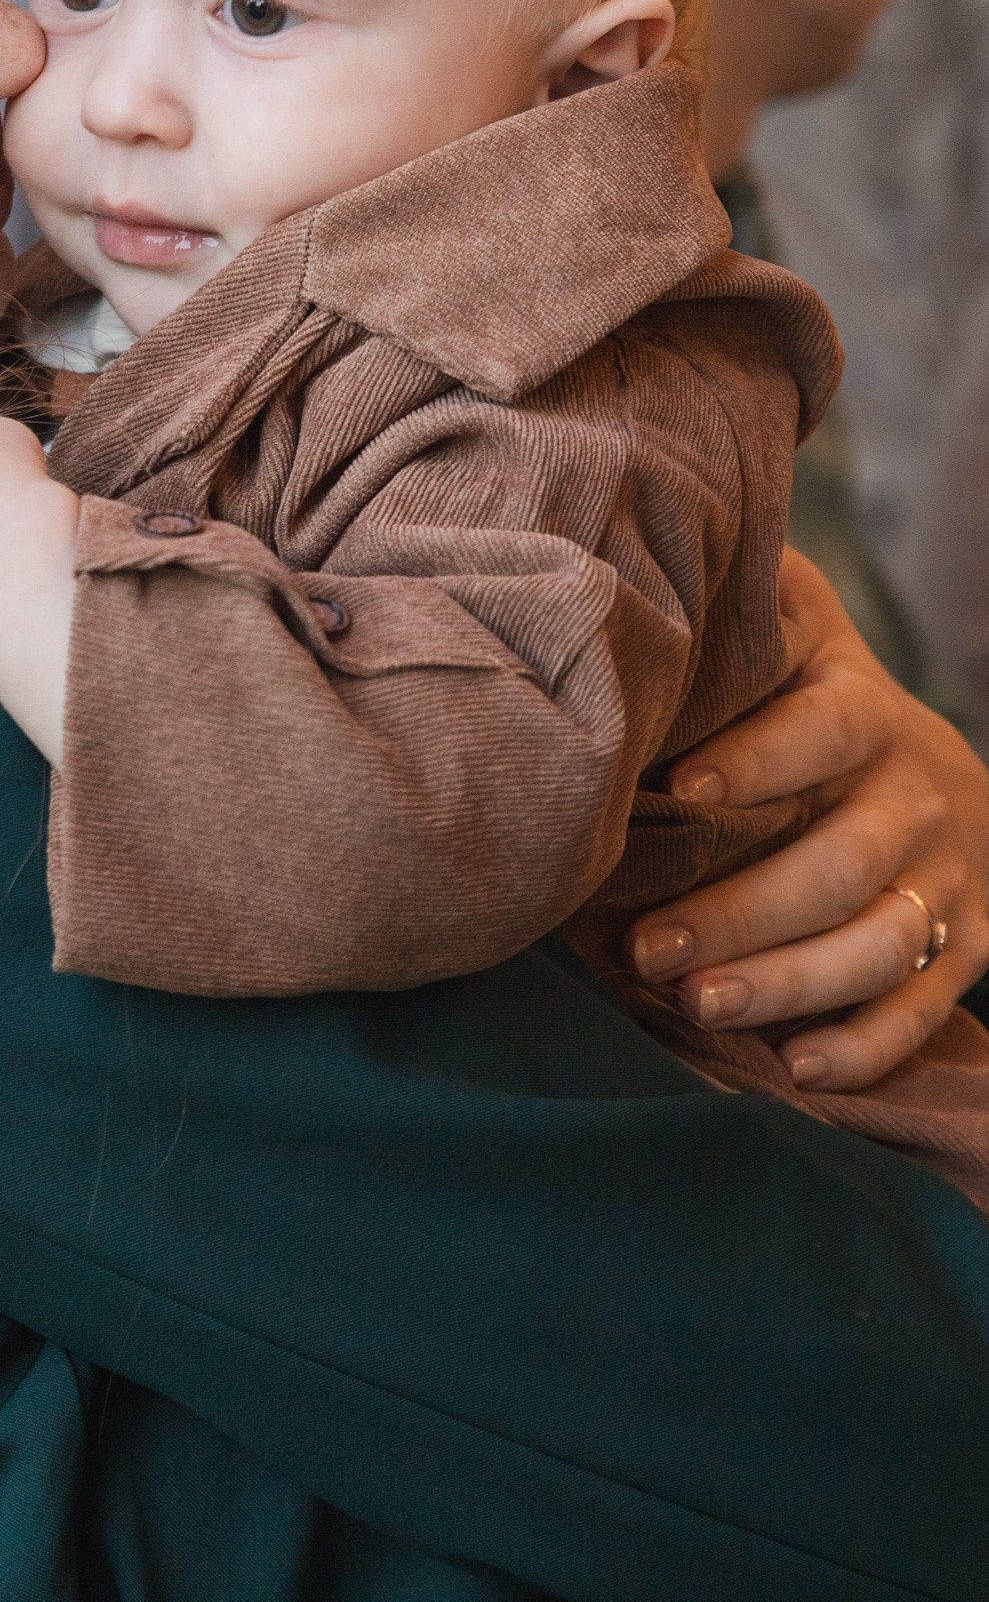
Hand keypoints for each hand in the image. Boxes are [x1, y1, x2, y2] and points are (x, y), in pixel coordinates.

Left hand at [628, 551, 988, 1088]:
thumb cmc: (814, 700)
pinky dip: (863, 1047)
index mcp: (864, 714)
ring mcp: (949, 882)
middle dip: (738, 913)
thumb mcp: (795, 635)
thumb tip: (648, 533)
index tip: (673, 784)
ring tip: (697, 1008)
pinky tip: (794, 1068)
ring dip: (787, 985)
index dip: (754, 760)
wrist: (933, 773)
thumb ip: (745, 600)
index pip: (817, 732)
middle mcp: (915, 799)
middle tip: (644, 948)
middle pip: (835, 867)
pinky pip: (923, 1013)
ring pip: (878, 948)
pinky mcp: (965, 953)